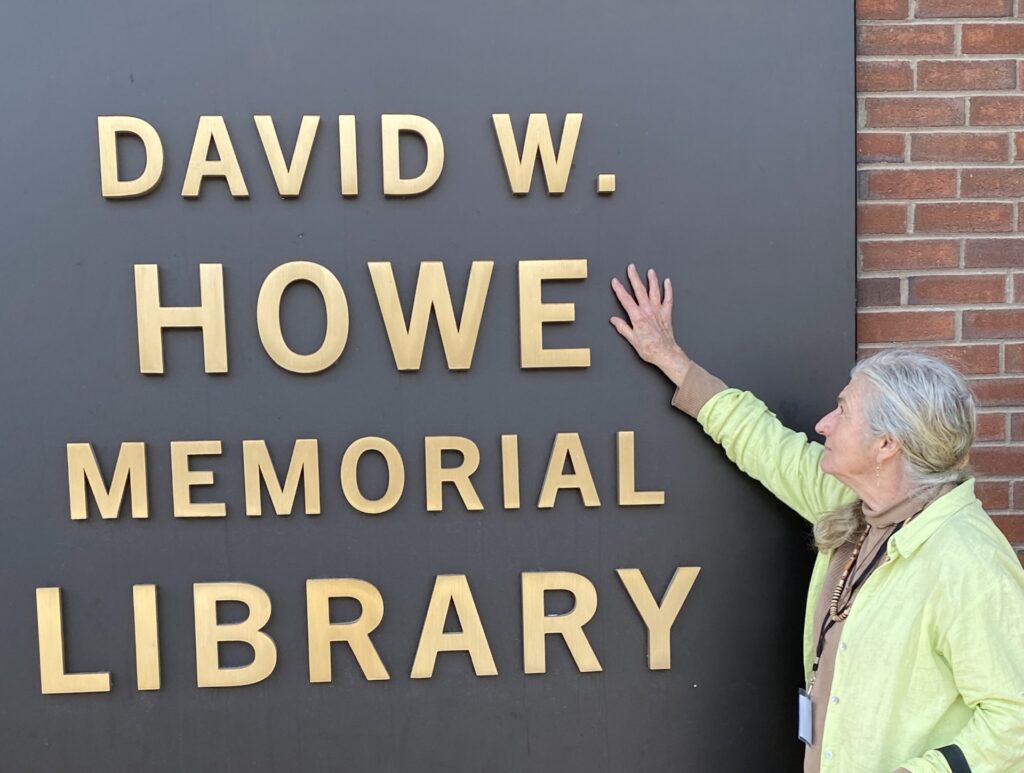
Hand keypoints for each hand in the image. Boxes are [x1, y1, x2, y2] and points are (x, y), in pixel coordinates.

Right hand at [610, 264, 691, 385]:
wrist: (665, 353)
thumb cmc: (649, 348)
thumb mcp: (632, 339)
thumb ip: (623, 327)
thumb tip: (614, 320)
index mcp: (637, 317)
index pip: (625, 299)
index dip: (619, 289)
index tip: (615, 281)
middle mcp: (648, 311)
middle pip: (639, 290)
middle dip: (634, 277)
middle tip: (631, 267)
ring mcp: (658, 311)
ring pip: (654, 291)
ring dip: (652, 280)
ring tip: (650, 271)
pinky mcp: (667, 313)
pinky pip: (668, 298)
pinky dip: (668, 289)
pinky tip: (667, 282)